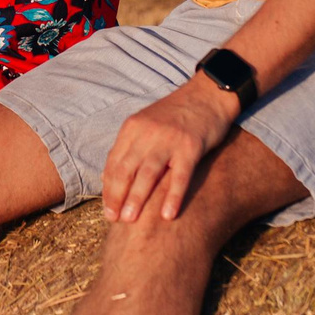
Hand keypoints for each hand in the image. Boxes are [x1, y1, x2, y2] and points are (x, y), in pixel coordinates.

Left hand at [100, 77, 241, 222]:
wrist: (208, 95)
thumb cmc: (176, 115)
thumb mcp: (146, 124)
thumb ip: (128, 148)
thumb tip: (107, 178)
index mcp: (132, 128)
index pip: (114, 163)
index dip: (109, 188)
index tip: (108, 210)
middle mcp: (147, 133)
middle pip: (126, 169)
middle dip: (117, 196)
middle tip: (113, 219)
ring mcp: (168, 139)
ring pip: (148, 173)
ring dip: (137, 198)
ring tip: (130, 220)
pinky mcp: (191, 147)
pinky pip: (180, 176)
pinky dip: (173, 196)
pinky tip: (167, 215)